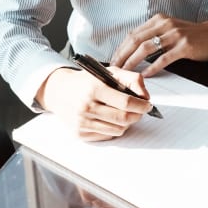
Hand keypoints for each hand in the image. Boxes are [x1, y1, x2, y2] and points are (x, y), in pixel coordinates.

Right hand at [36, 66, 151, 140]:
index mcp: (94, 88)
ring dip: (127, 123)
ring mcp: (82, 122)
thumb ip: (132, 79)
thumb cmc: (88, 81)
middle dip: (137, 116)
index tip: (148, 105)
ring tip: (124, 113)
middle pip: (123, 119)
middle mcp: (86, 106)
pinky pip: (107, 135)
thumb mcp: (110, 72)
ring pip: (118, 130)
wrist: (59, 91)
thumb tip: (146, 97)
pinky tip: (110, 118)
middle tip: (140, 111)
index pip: (126, 102)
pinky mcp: (79, 133)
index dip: (141, 105)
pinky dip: (114, 128)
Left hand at [111, 13, 207, 75]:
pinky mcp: (184, 46)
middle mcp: (165, 24)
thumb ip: (154, 35)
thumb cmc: (192, 35)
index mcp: (159, 20)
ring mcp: (174, 34)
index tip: (113, 60)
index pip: (133, 34)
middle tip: (114, 69)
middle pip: (136, 40)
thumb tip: (133, 49)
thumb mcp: (170, 30)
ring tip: (125, 73)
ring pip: (146, 48)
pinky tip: (145, 75)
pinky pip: (164, 58)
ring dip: (132, 62)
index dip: (121, 48)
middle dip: (122, 55)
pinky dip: (152, 67)